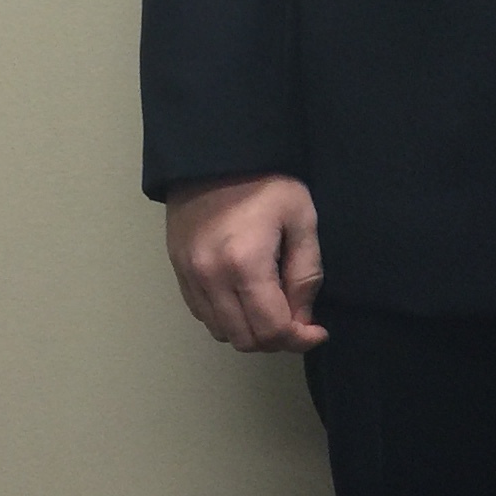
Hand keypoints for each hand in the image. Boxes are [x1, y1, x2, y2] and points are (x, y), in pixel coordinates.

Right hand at [165, 175, 327, 352]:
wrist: (214, 154)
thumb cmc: (265, 181)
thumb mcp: (301, 219)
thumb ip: (306, 274)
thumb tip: (303, 319)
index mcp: (245, 264)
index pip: (272, 329)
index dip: (299, 340)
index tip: (317, 332)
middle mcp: (211, 277)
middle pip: (245, 340)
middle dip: (277, 340)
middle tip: (297, 322)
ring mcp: (189, 276)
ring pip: (222, 332)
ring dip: (251, 332)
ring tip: (272, 310)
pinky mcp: (178, 271)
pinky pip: (203, 315)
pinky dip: (228, 319)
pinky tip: (245, 299)